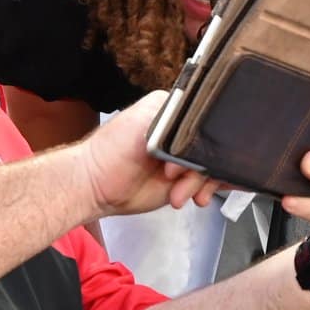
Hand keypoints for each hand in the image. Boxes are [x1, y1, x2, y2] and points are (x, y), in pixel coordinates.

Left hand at [76, 92, 221, 216]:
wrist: (95, 187)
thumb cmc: (111, 150)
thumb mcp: (142, 124)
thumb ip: (174, 119)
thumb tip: (203, 123)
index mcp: (175, 111)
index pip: (207, 118)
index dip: (204, 138)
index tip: (188, 154)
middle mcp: (183, 134)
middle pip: (213, 145)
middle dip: (202, 166)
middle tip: (174, 175)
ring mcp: (185, 158)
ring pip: (212, 167)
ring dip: (200, 184)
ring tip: (178, 194)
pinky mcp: (184, 179)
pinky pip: (208, 183)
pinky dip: (206, 191)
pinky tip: (197, 197)